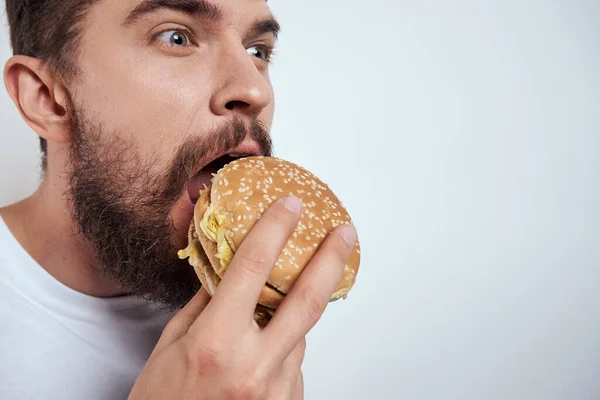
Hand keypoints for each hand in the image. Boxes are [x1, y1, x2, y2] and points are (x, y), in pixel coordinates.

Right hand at [129, 195, 357, 399]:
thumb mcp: (171, 346)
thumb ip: (205, 305)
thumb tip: (231, 270)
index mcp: (216, 343)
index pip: (252, 269)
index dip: (274, 229)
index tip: (290, 206)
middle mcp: (254, 366)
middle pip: (306, 300)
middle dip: (330, 260)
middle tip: (344, 233)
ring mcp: (276, 391)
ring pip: (299, 336)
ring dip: (289, 321)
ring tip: (261, 328)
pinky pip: (294, 364)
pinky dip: (283, 352)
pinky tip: (258, 361)